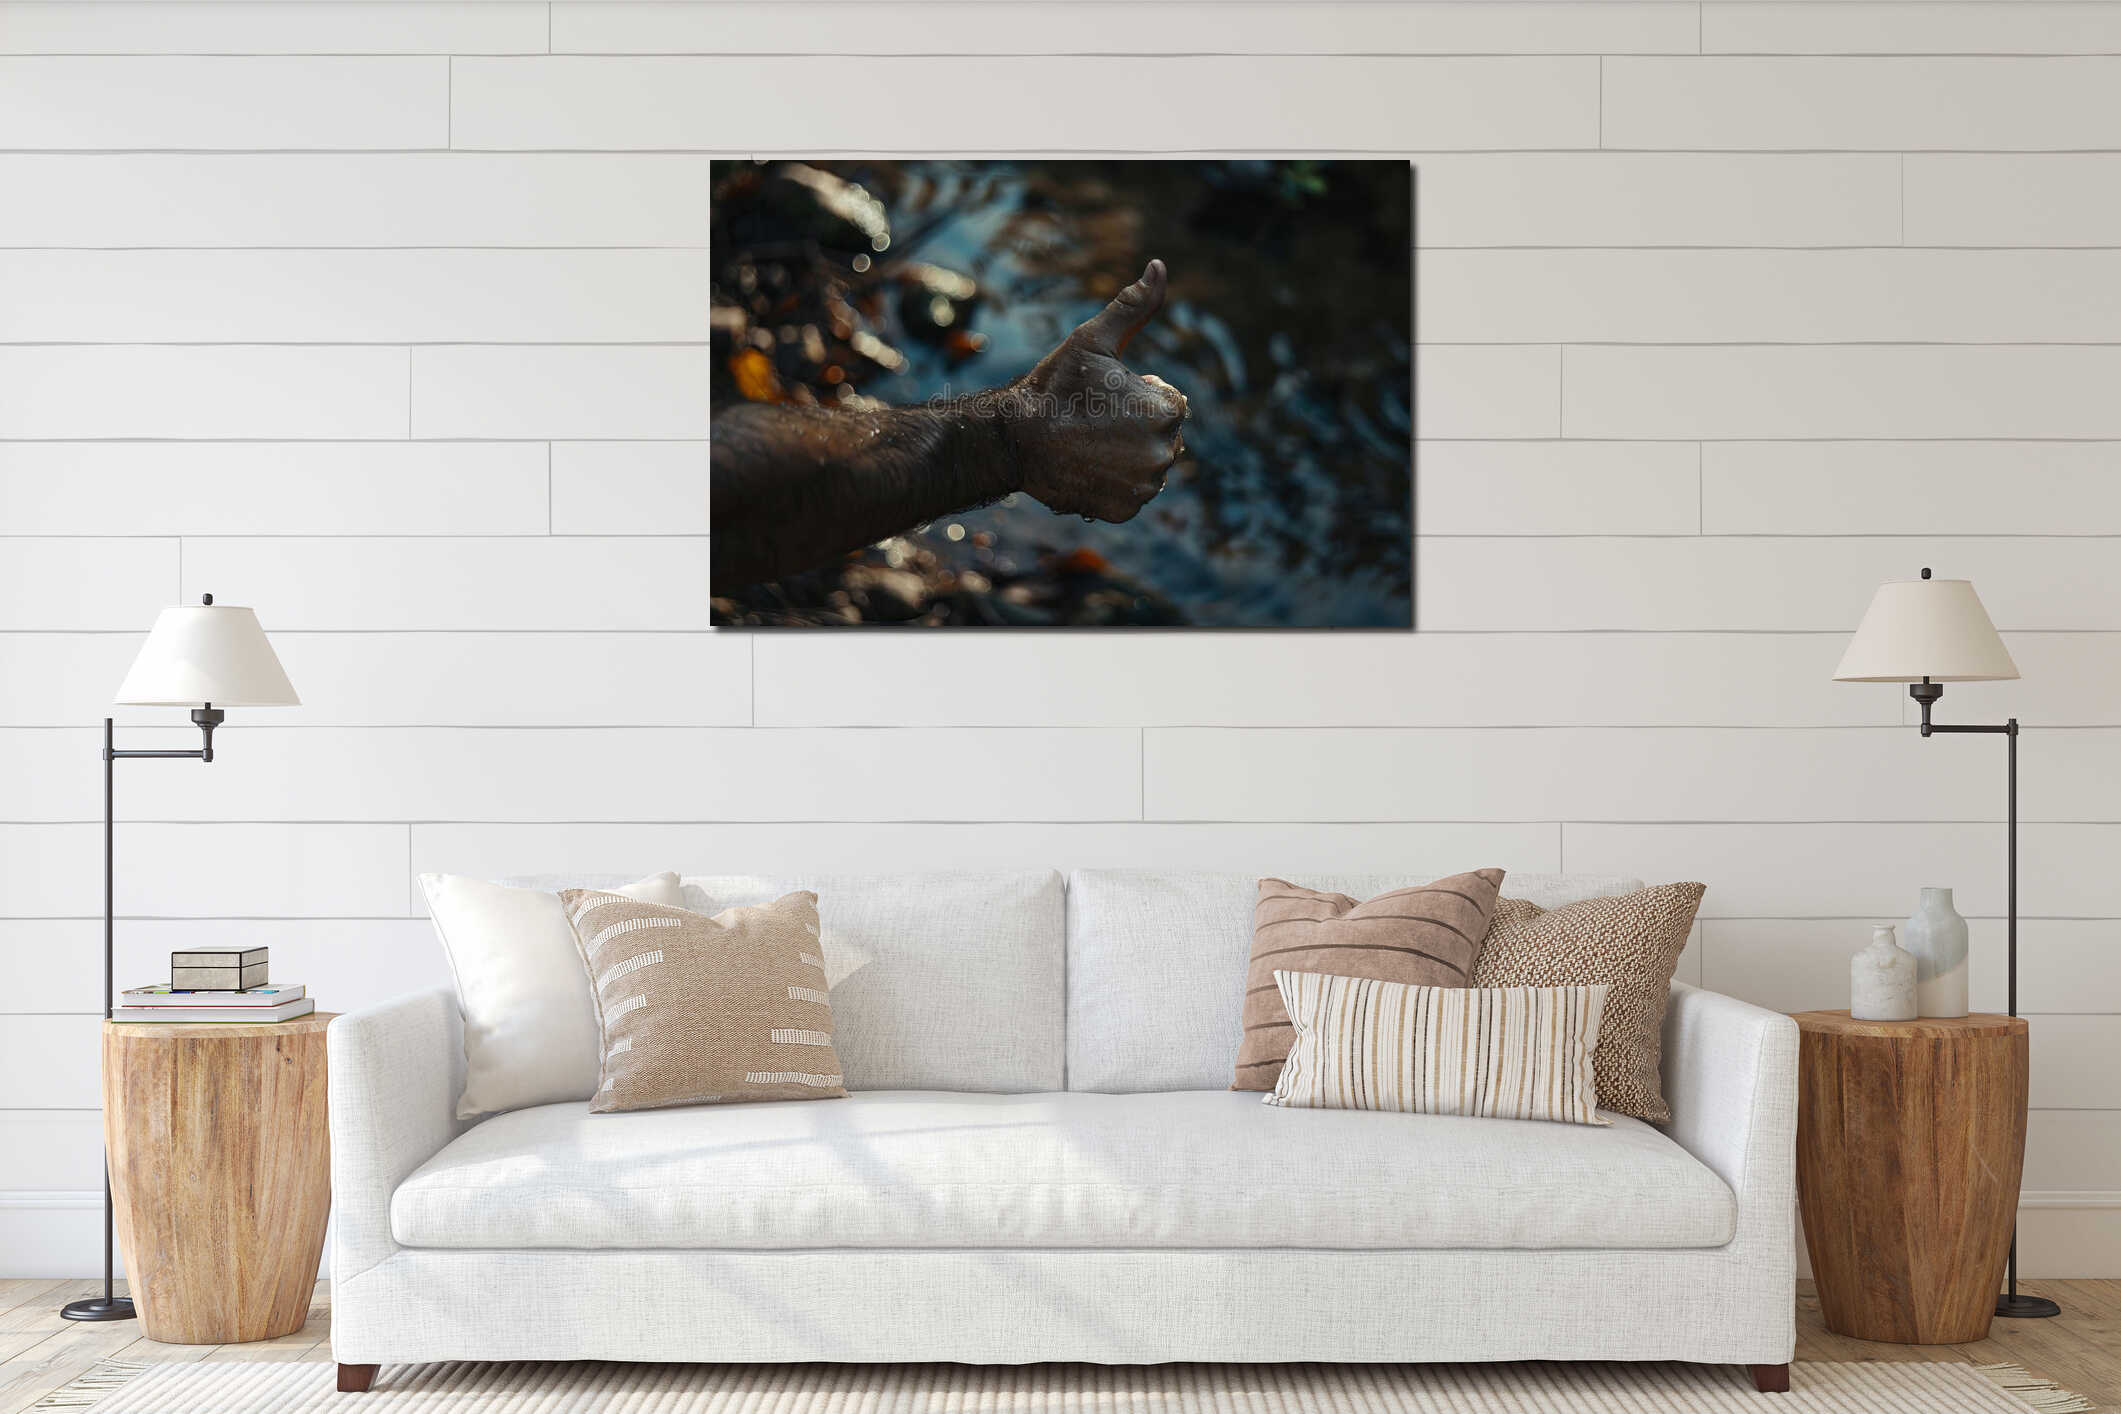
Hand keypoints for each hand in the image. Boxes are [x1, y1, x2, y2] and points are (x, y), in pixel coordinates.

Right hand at [1003, 260, 1187, 522]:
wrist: (1013, 439)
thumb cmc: (1054, 385)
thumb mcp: (1093, 339)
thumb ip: (1133, 305)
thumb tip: (1159, 266)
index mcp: (1166, 410)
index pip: (1168, 402)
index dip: (1135, 395)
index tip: (1102, 396)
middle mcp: (1165, 453)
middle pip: (1160, 436)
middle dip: (1133, 427)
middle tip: (1090, 421)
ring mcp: (1145, 487)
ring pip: (1145, 466)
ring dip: (1124, 456)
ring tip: (1086, 445)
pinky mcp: (1125, 511)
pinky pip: (1129, 495)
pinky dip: (1112, 485)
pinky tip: (1084, 468)